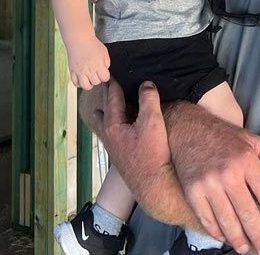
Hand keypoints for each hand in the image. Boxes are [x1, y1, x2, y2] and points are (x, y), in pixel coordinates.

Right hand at [66, 34, 110, 89]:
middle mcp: (89, 70)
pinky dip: (79, 83)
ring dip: (89, 84)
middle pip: (96, 82)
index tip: (102, 72)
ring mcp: (80, 71)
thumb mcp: (104, 52)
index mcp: (98, 65)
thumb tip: (105, 70)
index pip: (105, 78)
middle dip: (97, 78)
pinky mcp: (72, 71)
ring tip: (89, 78)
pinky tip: (81, 78)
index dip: (105, 75)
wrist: (79, 39)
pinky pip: (75, 83)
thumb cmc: (92, 44)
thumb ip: (106, 63)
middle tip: (95, 73)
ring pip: (85, 86)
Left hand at [96, 81, 175, 199]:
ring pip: (106, 125)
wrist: (153, 186)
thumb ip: (148, 100)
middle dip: (107, 96)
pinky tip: (121, 128)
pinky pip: (114, 134)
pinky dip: (115, 124)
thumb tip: (146, 84)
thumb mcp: (152, 122)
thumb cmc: (152, 154)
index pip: (112, 98)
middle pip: (105, 110)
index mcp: (113, 125)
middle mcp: (109, 136)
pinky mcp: (121, 156)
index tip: (112, 72)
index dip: (114, 84)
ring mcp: (114, 148)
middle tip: (107, 84)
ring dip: (108, 113)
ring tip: (106, 105)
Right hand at [167, 103, 259, 254]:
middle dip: (259, 236)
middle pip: (248, 213)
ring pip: (227, 220)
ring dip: (238, 240)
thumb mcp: (252, 139)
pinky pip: (206, 219)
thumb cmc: (223, 136)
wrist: (188, 127)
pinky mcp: (192, 190)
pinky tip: (224, 238)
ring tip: (247, 250)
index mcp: (246, 160)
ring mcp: (208, 183)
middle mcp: (228, 173)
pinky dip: (216, 232)